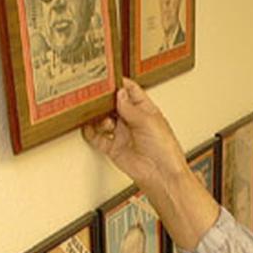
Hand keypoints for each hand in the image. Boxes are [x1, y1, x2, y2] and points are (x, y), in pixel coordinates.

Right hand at [82, 78, 191, 193]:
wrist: (160, 174)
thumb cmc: (164, 149)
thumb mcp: (148, 121)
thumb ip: (130, 107)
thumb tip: (119, 93)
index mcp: (145, 110)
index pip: (130, 91)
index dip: (120, 83)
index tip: (108, 77)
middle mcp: (132, 120)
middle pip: (113, 104)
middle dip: (105, 100)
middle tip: (96, 96)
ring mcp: (122, 134)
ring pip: (103, 119)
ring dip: (99, 117)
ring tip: (103, 120)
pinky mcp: (113, 147)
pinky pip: (97, 138)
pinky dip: (90, 133)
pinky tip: (88, 128)